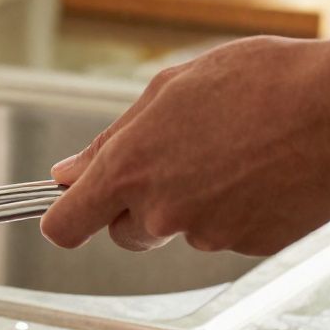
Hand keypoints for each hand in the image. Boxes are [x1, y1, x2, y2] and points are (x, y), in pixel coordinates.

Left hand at [39, 37, 329, 255]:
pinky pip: (226, 234)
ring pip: (180, 230)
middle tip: (178, 162)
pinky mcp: (250, 246)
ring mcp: (208, 234)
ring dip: (193, 203)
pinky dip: (235, 212)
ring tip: (234, 153)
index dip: (64, 219)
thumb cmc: (265, 82)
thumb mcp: (171, 89)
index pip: (65, 226)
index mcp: (129, 168)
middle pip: (124, 232)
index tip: (69, 210)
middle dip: (138, 206)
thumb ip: (112, 138)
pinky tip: (260, 172)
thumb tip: (69, 172)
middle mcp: (162, 210)